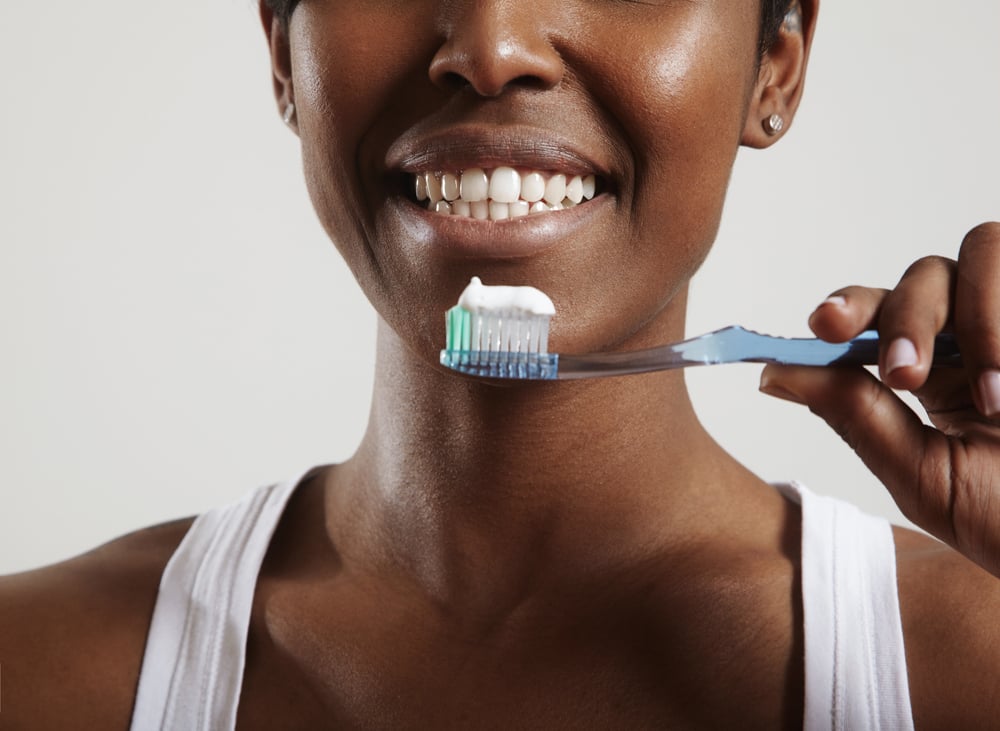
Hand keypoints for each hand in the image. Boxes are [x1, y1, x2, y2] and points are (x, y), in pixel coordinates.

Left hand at [759, 222, 999, 575]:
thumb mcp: (924, 476)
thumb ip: (856, 417)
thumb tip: (774, 373)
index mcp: (935, 371)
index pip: (878, 315)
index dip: (847, 306)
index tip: (824, 324)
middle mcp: (978, 338)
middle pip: (924, 275)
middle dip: (906, 317)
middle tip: (905, 376)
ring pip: (981, 251)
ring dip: (975, 316)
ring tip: (992, 398)